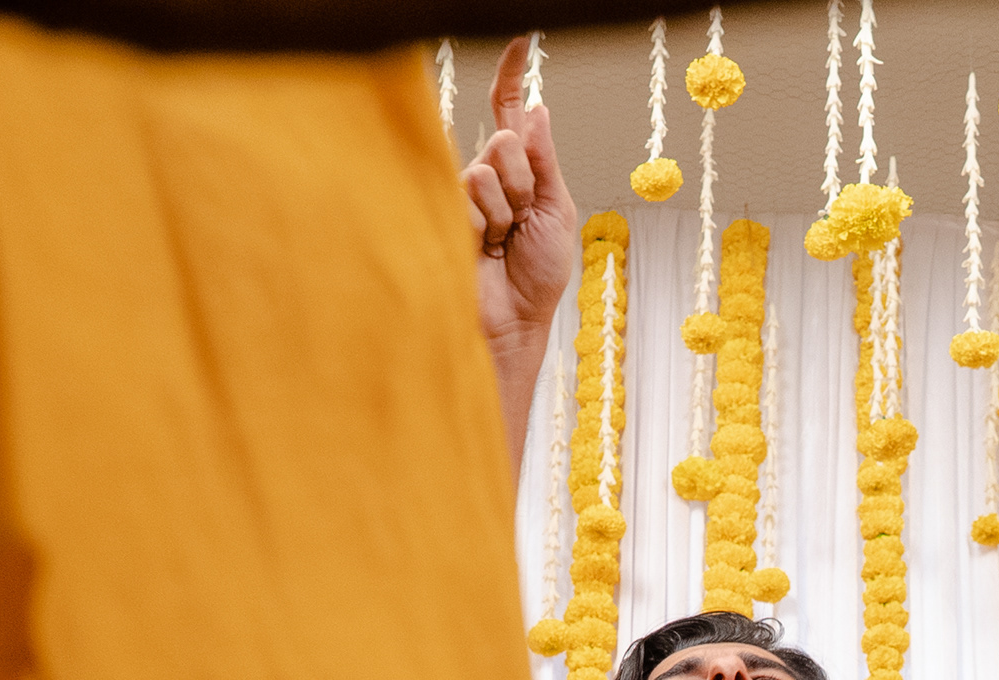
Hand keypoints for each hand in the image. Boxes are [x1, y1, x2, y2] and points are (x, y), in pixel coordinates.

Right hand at [462, 34, 575, 350]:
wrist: (514, 320)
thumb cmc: (536, 276)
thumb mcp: (555, 210)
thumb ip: (543, 161)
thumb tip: (535, 110)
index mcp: (518, 170)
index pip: (509, 112)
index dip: (511, 76)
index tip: (520, 41)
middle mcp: (486, 173)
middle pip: (505, 138)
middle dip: (525, 182)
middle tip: (523, 221)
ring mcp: (463, 192)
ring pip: (487, 167)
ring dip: (507, 209)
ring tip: (502, 242)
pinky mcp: (443, 211)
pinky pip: (470, 193)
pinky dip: (487, 225)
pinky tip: (483, 249)